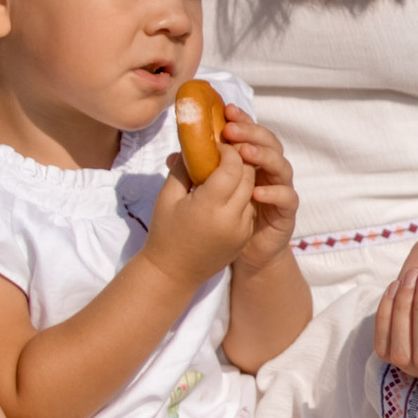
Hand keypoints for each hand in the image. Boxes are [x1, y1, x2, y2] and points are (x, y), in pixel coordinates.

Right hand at [141, 149, 258, 292]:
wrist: (173, 273)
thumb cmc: (165, 232)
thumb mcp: (167, 197)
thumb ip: (182, 168)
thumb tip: (191, 144)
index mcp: (210, 206)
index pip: (233, 167)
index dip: (229, 151)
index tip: (217, 145)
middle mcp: (231, 218)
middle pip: (248, 176)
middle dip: (240, 160)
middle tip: (225, 151)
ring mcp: (241, 230)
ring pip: (252, 191)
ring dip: (243, 177)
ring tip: (226, 171)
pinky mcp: (244, 237)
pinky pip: (249, 207)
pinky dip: (242, 195)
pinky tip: (227, 193)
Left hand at [214, 108, 298, 272]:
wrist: (246, 253)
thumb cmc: (226, 219)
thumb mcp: (208, 192)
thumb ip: (198, 171)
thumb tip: (175, 154)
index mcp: (252, 162)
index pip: (251, 134)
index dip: (242, 121)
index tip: (225, 111)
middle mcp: (269, 171)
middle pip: (269, 143)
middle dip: (251, 133)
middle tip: (231, 130)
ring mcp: (281, 189)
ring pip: (282, 165)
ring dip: (264, 156)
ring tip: (244, 153)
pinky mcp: (287, 212)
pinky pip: (288, 198)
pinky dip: (274, 193)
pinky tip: (257, 192)